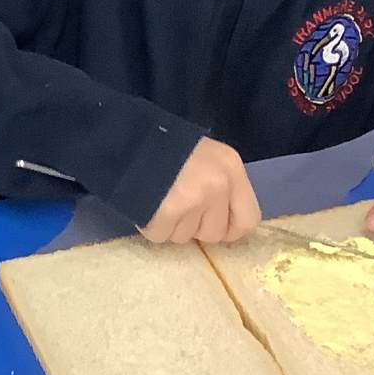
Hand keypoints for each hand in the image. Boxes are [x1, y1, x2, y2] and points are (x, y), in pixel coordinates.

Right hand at [142, 137, 260, 243]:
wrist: (125, 137)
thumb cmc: (164, 145)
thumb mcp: (204, 155)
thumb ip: (218, 184)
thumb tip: (219, 221)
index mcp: (230, 167)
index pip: (248, 220)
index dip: (229, 229)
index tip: (211, 225)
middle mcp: (218, 185)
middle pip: (214, 233)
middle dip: (194, 227)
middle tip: (175, 205)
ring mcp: (194, 200)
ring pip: (185, 237)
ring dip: (170, 225)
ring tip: (158, 199)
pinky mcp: (167, 212)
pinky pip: (161, 236)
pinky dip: (150, 225)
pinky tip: (145, 204)